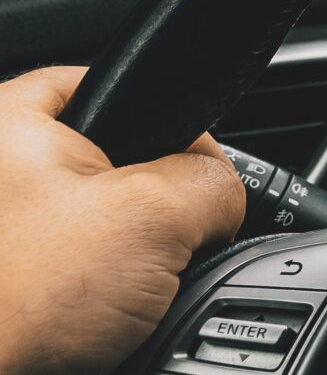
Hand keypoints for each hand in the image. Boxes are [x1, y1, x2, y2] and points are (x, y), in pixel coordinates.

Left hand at [0, 67, 243, 374]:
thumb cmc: (12, 309)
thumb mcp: (153, 219)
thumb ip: (210, 183)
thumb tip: (222, 199)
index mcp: (6, 125)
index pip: (118, 83)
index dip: (173, 124)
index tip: (196, 172)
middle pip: (110, 161)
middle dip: (146, 206)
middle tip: (154, 245)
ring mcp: (0, 236)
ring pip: (91, 226)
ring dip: (120, 261)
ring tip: (115, 299)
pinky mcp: (4, 287)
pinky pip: (66, 274)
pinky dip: (88, 298)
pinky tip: (91, 325)